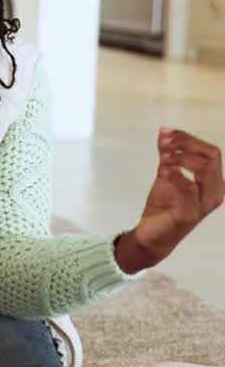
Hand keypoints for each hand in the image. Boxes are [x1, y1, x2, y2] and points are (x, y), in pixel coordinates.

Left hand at [115, 128, 223, 272]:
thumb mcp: (166, 174)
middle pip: (211, 157)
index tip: (167, 133)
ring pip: (205, 170)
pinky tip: (164, 173)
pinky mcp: (190, 214)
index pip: (211, 152)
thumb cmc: (165, 205)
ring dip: (182, 158)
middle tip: (165, 143)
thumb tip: (164, 131)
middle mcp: (214, 192)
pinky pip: (189, 190)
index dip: (189, 139)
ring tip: (164, 158)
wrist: (152, 235)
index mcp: (213, 181)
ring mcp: (204, 204)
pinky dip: (176, 176)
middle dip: (186, 144)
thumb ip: (167, 154)